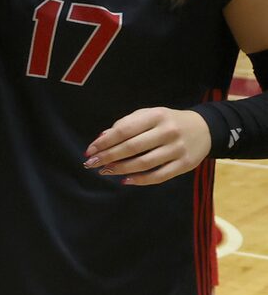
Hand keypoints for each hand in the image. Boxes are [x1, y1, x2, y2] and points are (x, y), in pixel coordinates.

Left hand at [86, 106, 210, 185]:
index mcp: (156, 116)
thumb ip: (126, 124)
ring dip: (121, 169)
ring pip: (144, 163)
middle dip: (108, 157)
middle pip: (132, 147)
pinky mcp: (185, 164)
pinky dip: (140, 180)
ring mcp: (178, 149)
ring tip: (106, 171)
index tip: (89, 151)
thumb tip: (101, 138)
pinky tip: (125, 180)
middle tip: (91, 164)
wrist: (204, 129)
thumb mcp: (148, 115)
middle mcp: (168, 131)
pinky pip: (159, 176)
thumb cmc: (167, 122)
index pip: (124, 130)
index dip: (104, 142)